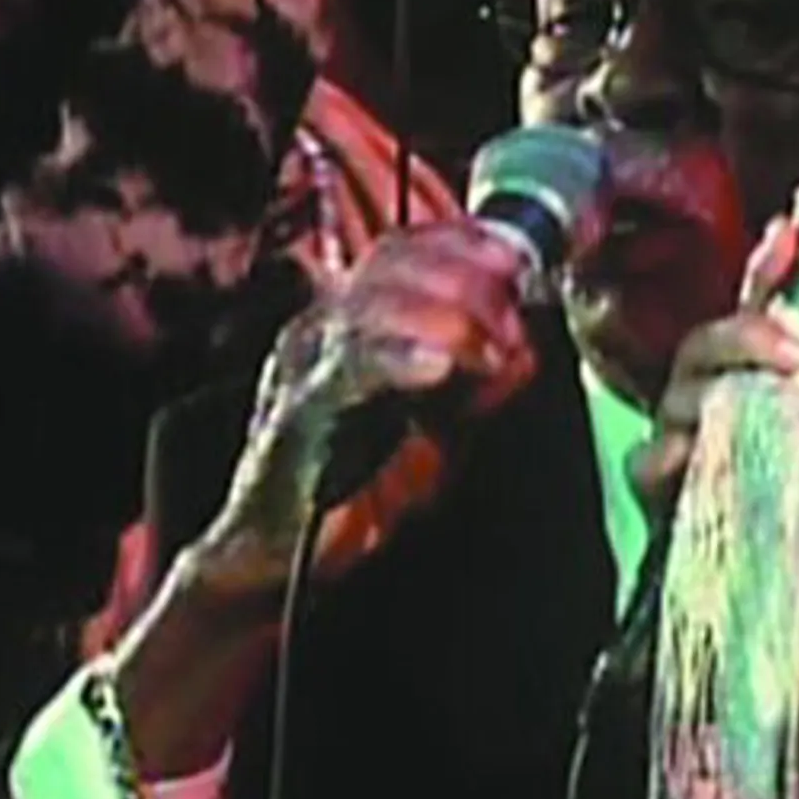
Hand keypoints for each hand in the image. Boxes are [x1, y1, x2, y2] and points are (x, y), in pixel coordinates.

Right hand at [192, 221, 535, 601]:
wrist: (273, 556)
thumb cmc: (356, 479)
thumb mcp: (438, 420)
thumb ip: (479, 380)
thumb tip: (524, 347)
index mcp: (352, 315)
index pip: (406, 248)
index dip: (464, 243)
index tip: (518, 259)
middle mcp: (322, 326)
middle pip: (392, 264)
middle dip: (467, 279)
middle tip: (514, 318)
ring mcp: (303, 366)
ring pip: (372, 307)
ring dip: (447, 317)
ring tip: (492, 347)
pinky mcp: (293, 415)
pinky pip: (347, 372)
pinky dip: (399, 361)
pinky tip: (441, 367)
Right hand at [628, 218, 798, 512]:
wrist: (745, 551)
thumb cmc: (780, 478)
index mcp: (745, 366)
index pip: (754, 305)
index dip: (768, 267)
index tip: (790, 234)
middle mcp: (702, 386)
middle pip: (707, 341)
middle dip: (748, 336)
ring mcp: (674, 428)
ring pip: (681, 395)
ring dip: (717, 394)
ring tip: (759, 406)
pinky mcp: (654, 478)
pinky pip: (650, 459)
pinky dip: (670, 454)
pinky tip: (691, 453)